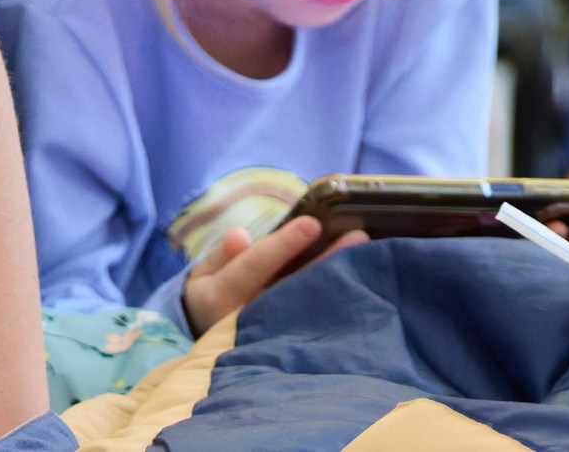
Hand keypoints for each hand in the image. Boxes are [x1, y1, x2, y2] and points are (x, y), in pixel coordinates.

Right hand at [181, 217, 361, 333]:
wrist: (214, 344)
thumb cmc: (212, 297)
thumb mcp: (205, 273)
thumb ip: (222, 255)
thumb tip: (241, 235)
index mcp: (219, 297)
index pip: (254, 265)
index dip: (284, 244)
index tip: (312, 223)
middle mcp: (248, 321)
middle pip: (292, 287)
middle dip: (326, 261)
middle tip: (356, 236)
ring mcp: (272, 336)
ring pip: (309, 304)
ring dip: (338, 277)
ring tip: (363, 251)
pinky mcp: (290, 345)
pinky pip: (315, 318)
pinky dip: (336, 298)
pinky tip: (356, 278)